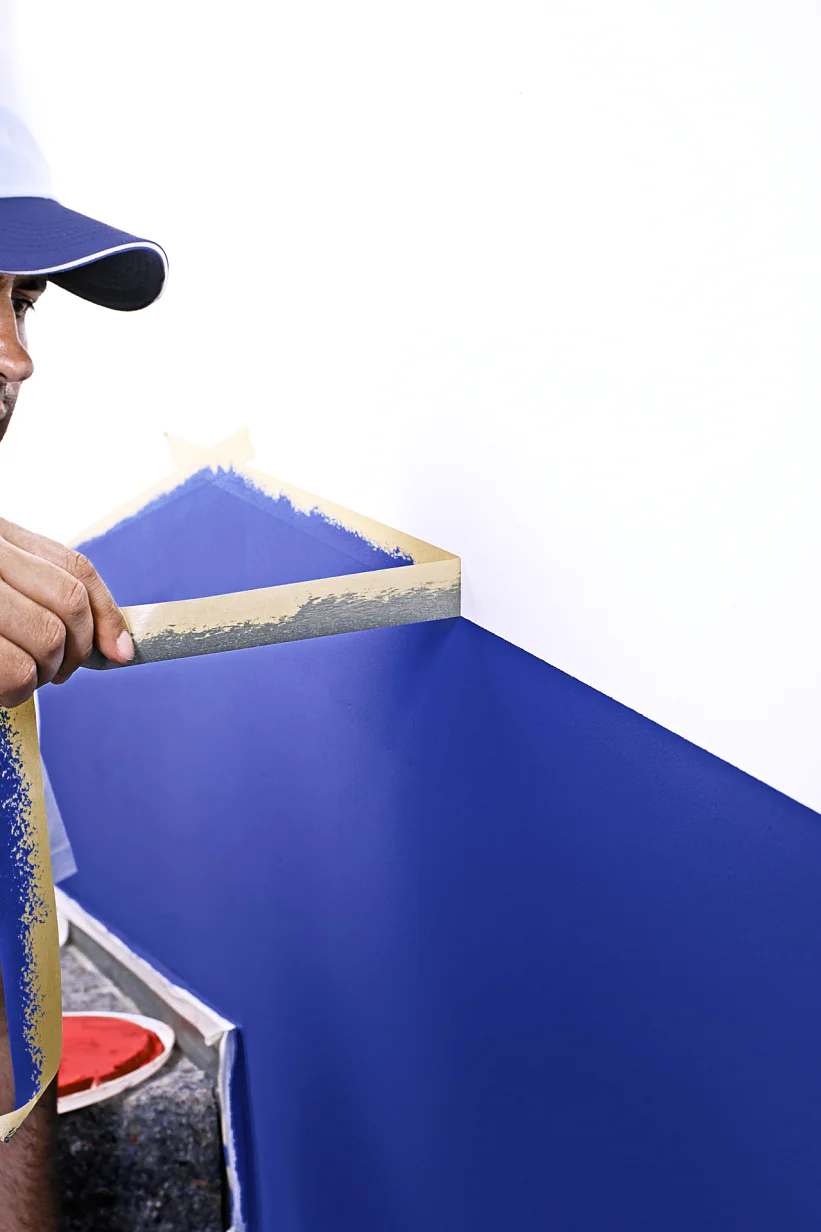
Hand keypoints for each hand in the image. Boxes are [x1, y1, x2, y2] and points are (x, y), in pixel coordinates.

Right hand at [0, 518, 133, 706]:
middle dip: (78, 649)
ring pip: (49, 638)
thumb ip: (49, 596)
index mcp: (3, 537)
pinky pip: (17, 672)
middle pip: (70, 602)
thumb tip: (120, 649)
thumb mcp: (6, 585)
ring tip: (22, 673)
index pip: (76, 569)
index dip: (107, 615)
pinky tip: (2, 685)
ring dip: (45, 671)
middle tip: (58, 670)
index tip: (122, 653)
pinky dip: (19, 690)